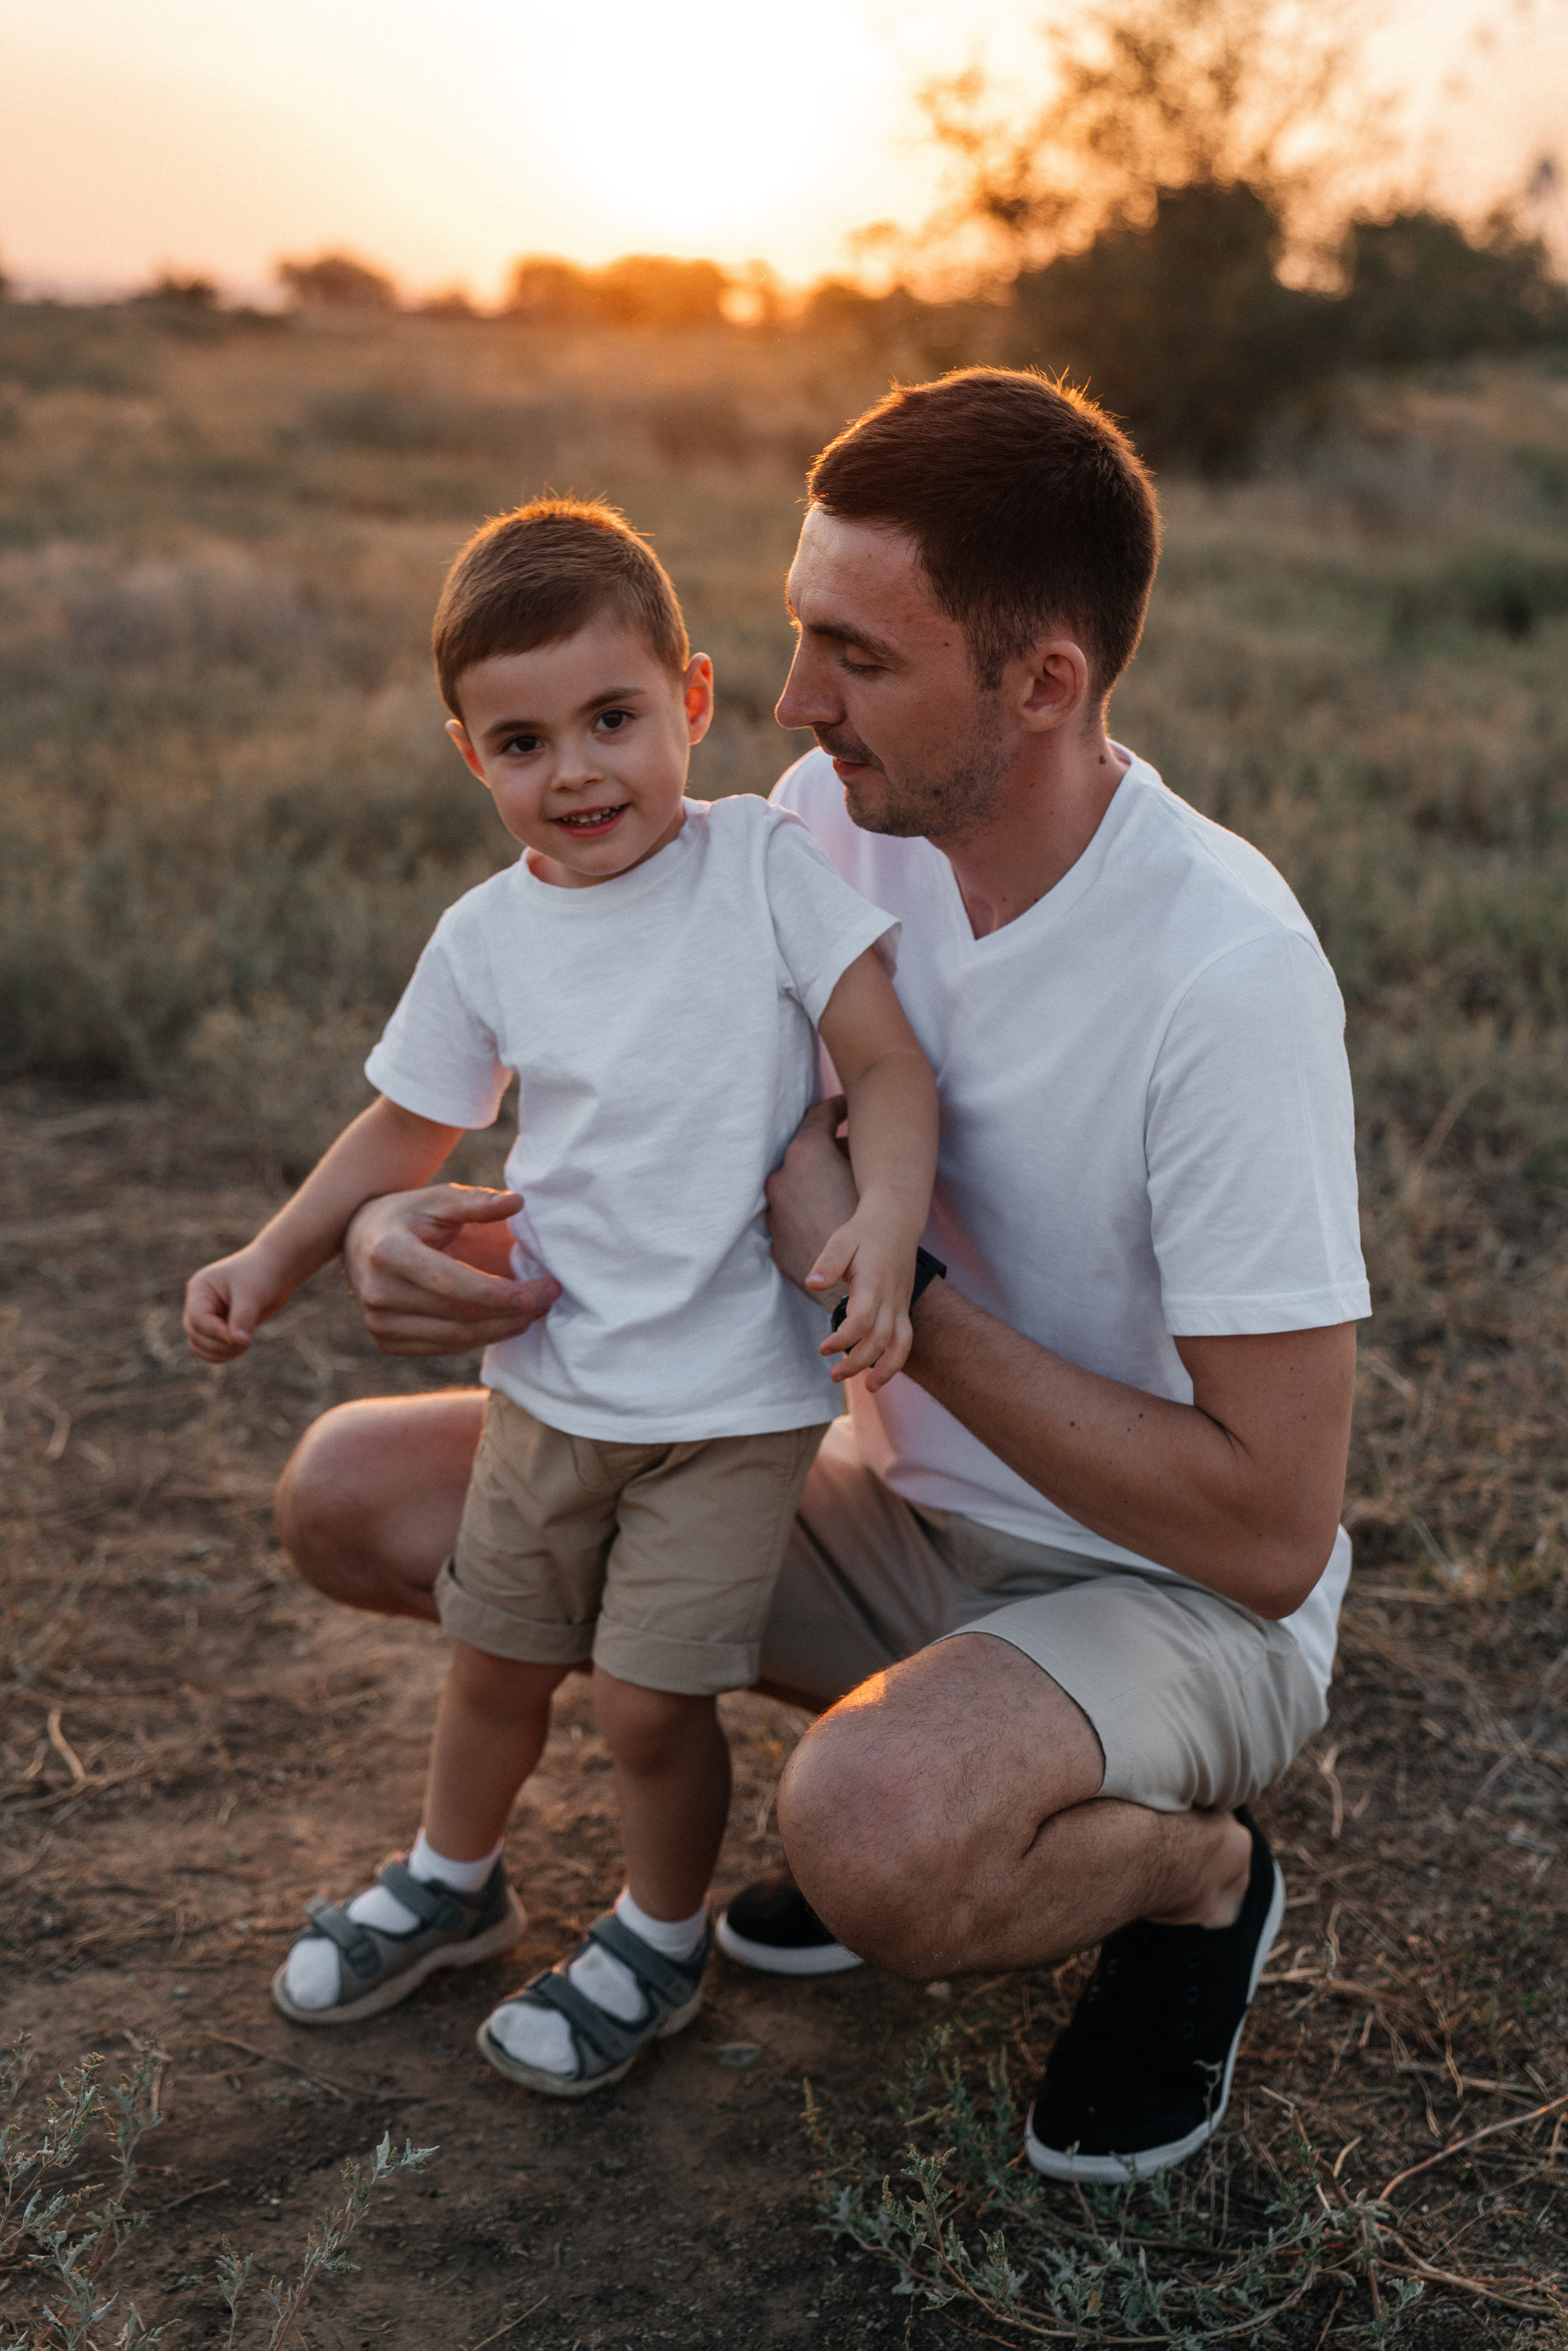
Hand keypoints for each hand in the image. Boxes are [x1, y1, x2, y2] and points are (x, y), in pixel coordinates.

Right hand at [184, 1243, 295, 1362]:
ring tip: (243, 1346)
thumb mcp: (252, 1294)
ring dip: (220, 1353)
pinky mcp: (220, 1327)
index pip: (197, 1319)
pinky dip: (223, 1354)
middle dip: (219, 1345)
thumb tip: (239, 1342)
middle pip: (195, 1335)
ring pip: (199, 1346)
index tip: (238, 1336)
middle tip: (244, 1342)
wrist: (276, 1270)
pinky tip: (241, 1347)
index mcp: (200, 1289)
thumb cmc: (262, 1274)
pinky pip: (211, 1349)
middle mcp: (199, 1304)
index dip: (215, 1332)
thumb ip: (243, 1318)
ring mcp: (208, 1317)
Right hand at [343, 1184, 559, 1357]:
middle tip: (549, 1298)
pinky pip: (444, 1347)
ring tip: (534, 1311)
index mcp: (391, 1253)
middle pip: (462, 1316)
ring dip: (502, 1329)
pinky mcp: (385, 1341)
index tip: (547, 1288)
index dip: (507, 1293)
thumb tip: (517, 1203)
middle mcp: (379, 1293)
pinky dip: (479, 1338)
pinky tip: (505, 1323)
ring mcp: (379, 1322)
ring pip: (457, 1339)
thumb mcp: (437, 1199)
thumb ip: (475, 1202)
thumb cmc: (406, 1215)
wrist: (358, 1240)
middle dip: (514, 1312)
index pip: (458, 1284)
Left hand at [764, 1096, 857, 1294]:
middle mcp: (780, 1180)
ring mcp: (773, 1214)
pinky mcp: (775, 1243)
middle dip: (823, 1153)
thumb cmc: (873, 1226)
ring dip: (810, 1187)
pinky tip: (828, 1224)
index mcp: (804, 1154)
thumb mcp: (865, 1173)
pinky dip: (804, 1216)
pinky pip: (789, 1220)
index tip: (848, 1108)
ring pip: (793, 1189)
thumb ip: (848, 1147)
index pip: (818, 1115)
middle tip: (848, 1156)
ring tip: (838, 1196)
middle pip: (801, 1155)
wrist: (862, 1288)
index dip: (838, 1107)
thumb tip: (842, 1137)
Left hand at [806, 1209, 916, 1391]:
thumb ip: (828, 1263)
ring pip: (899, 1344)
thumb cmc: (864, 1232)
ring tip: (869, 1388)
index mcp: (873, 1282)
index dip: (843, 1340)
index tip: (823, 1349)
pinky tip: (880, 1373)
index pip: (862, 1321)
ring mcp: (900, 1304)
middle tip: (834, 1375)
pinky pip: (905, 1339)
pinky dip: (896, 1359)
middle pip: (879, 1339)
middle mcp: (891, 1297)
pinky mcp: (903, 1307)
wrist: (897, 1221)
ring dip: (886, 1368)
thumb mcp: (842, 1240)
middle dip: (858, 1362)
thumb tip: (814, 1284)